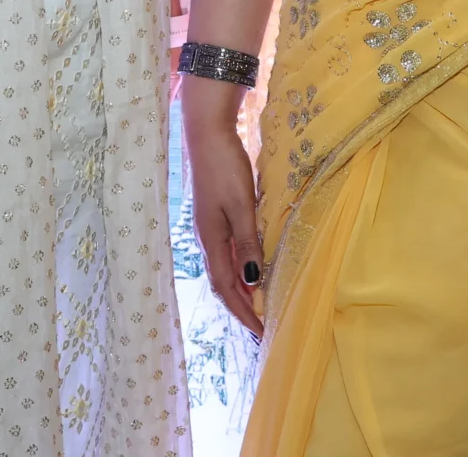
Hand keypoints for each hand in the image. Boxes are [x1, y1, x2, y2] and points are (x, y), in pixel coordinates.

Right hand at [182, 88, 265, 334]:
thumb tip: (253, 280)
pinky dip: (238, 269)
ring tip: (257, 306)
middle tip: (261, 327)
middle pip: (222, 283)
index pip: (227, 288)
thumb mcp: (242, 205)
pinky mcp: (214, 216)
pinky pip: (226, 254)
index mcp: (211, 240)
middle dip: (241, 308)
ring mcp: (208, 228)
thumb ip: (247, 242)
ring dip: (239, 291)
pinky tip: (250, 268)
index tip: (260, 332)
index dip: (243, 312)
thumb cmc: (225, 167)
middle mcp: (207, 239)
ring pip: (223, 269)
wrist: (206, 134)